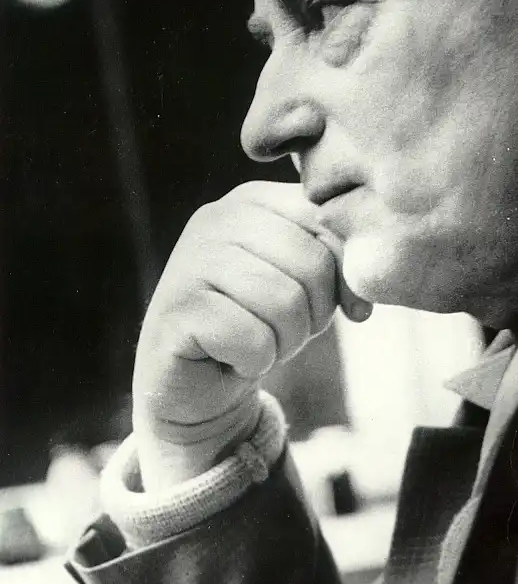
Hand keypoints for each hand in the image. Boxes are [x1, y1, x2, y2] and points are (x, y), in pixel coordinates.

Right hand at [133, 182, 370, 472]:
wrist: (194, 382)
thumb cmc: (257, 325)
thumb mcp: (304, 284)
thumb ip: (333, 262)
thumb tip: (365, 290)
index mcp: (252, 200)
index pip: (328, 224)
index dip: (346, 278)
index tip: (346, 311)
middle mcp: (216, 218)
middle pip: (311, 265)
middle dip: (313, 316)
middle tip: (282, 332)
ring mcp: (190, 261)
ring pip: (285, 304)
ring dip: (284, 342)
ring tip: (257, 343)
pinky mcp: (179, 309)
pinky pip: (253, 340)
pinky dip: (254, 362)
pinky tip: (230, 358)